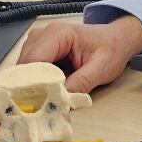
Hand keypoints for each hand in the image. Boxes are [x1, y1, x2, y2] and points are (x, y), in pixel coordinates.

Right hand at [17, 16, 141, 93]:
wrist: (118, 39)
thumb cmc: (111, 48)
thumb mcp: (101, 68)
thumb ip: (81, 83)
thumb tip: (61, 99)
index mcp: (58, 34)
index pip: (33, 60)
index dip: (31, 83)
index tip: (35, 103)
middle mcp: (43, 34)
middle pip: (24, 65)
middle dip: (30, 87)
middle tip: (39, 107)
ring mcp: (39, 42)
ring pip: (24, 69)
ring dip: (32, 85)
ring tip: (44, 100)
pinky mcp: (41, 51)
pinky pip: (30, 69)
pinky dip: (36, 82)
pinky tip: (47, 93)